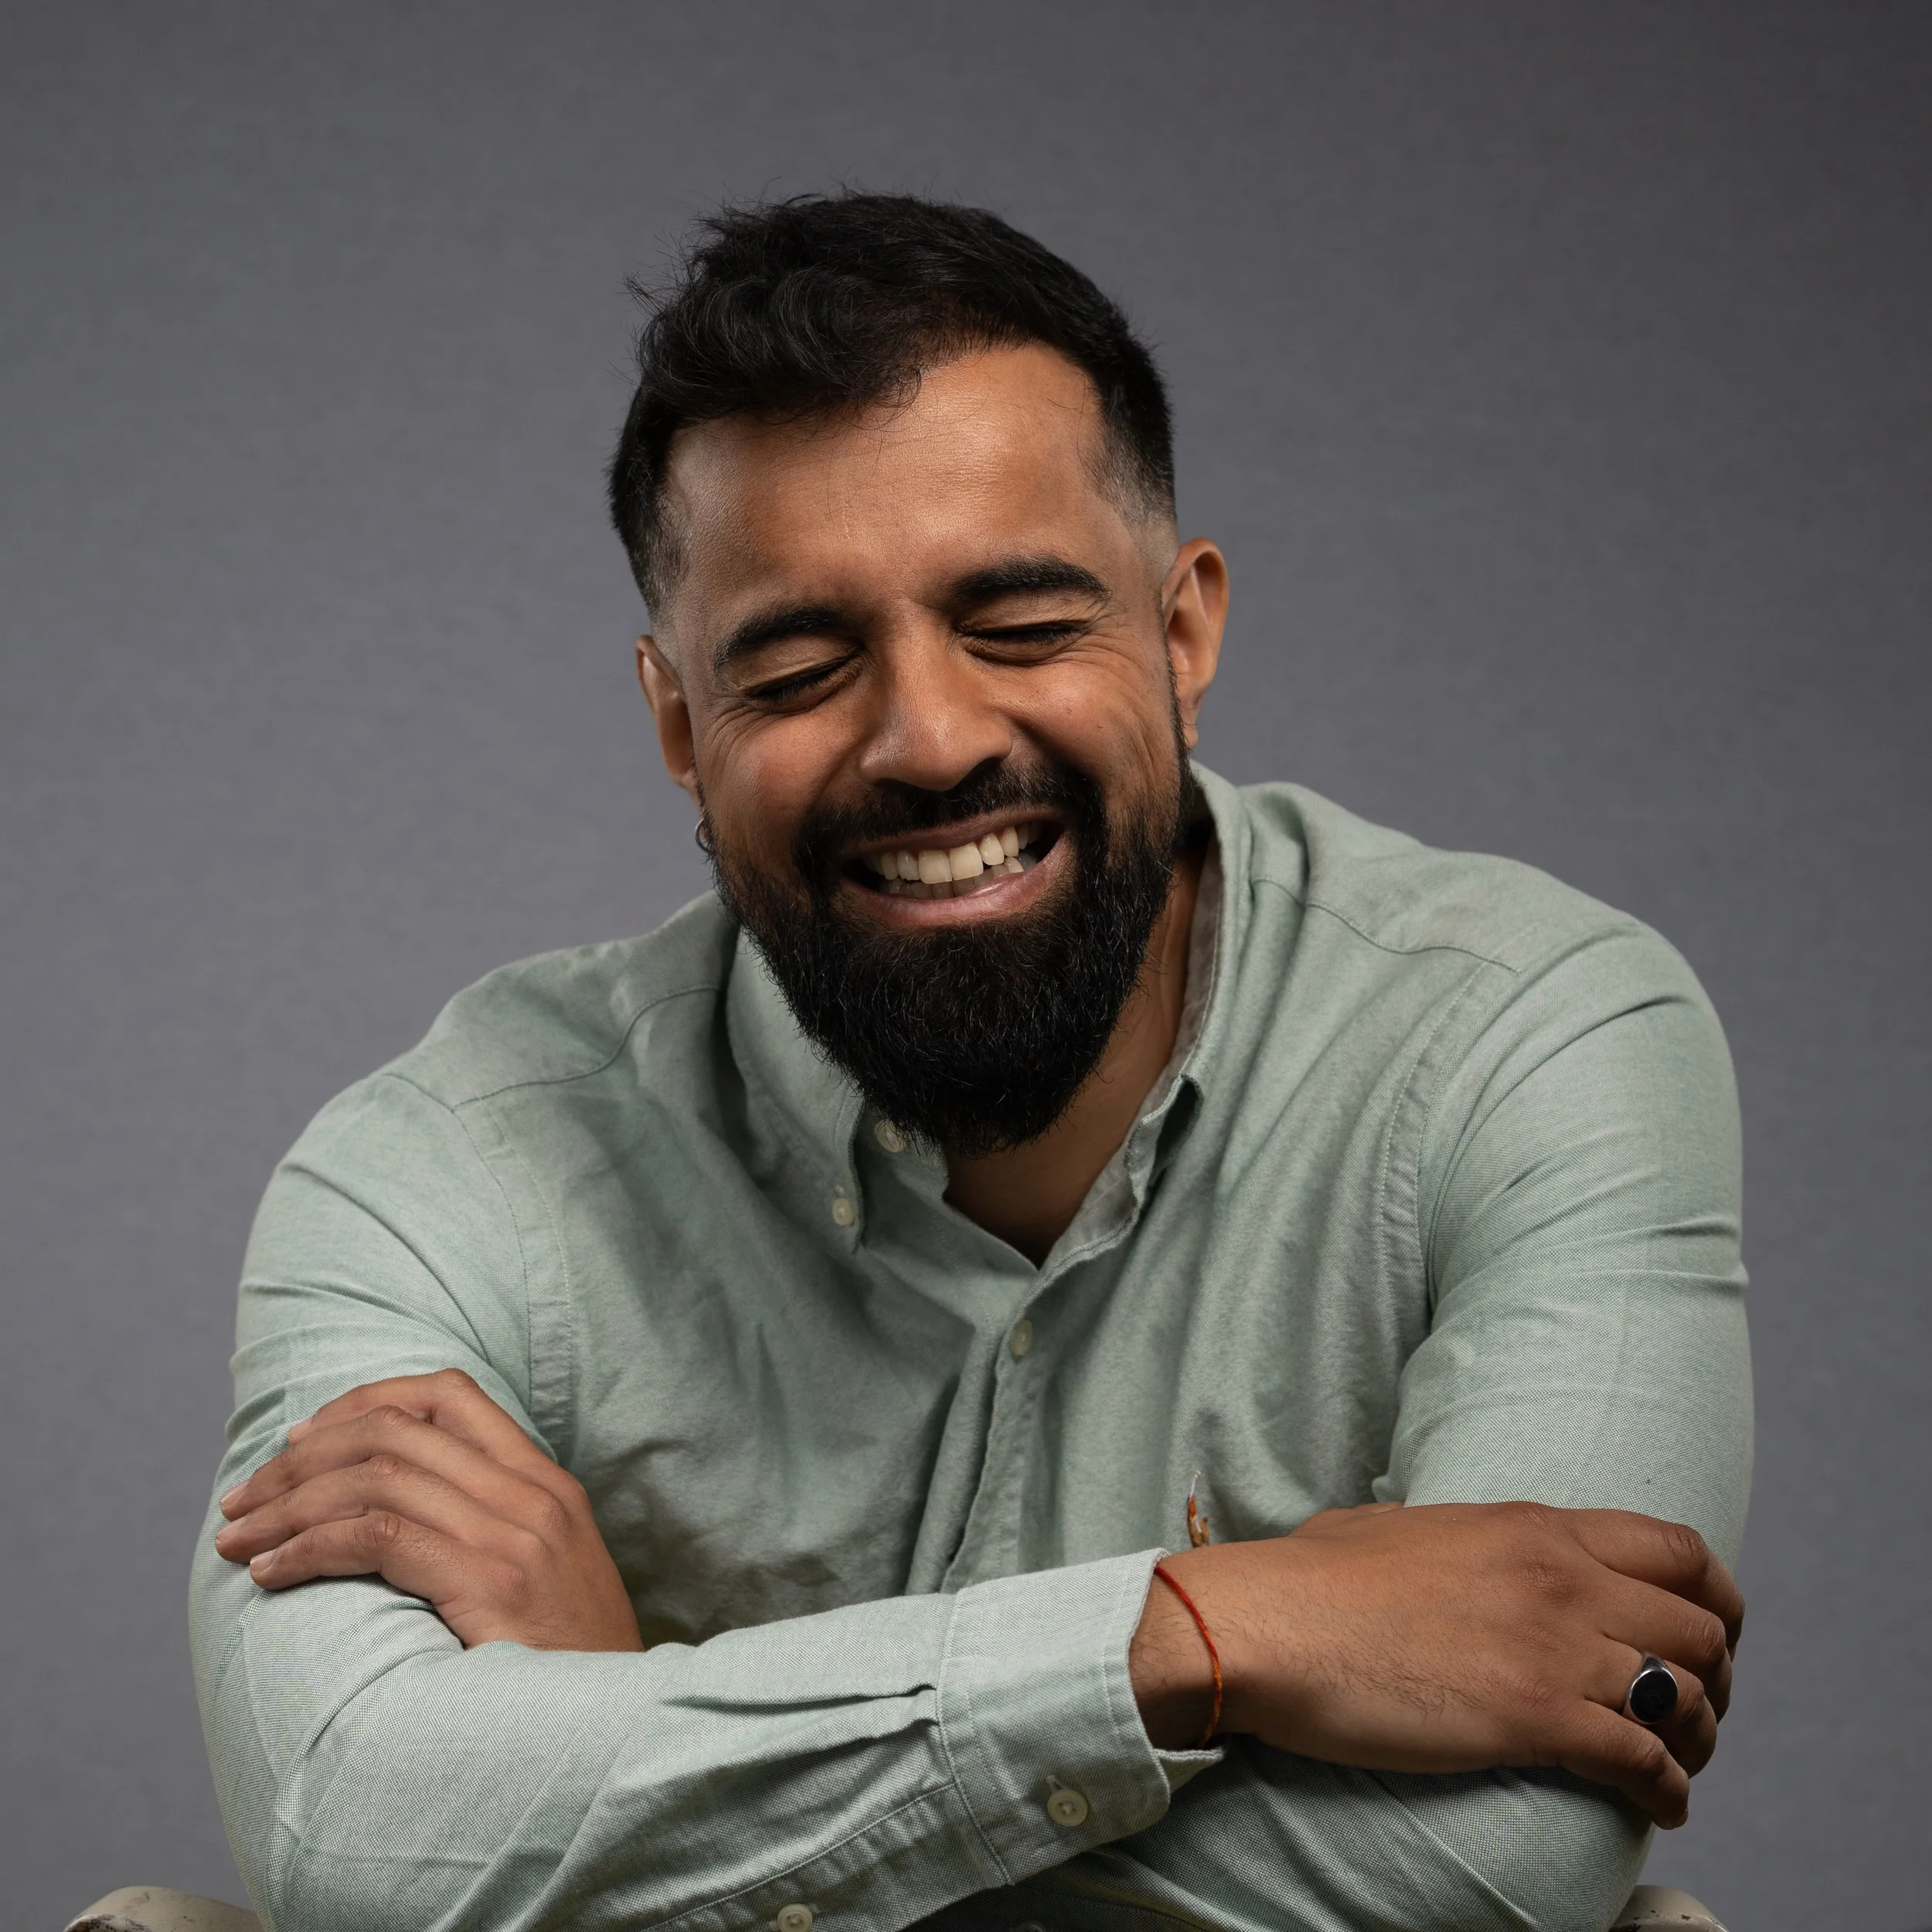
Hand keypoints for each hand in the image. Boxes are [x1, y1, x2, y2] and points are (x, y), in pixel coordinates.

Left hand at [214, 1368, 642, 1651]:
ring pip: (376, 1478)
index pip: (449, 1393)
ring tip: (239, 1540)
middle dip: (301, 1459)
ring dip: (289, 1506)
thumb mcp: (539, 1574)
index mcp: (544, 1481)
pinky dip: (311, 1548)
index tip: (302, 1437)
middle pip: (396, 1430)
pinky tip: (273, 1574)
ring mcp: (513, 1534)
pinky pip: (377, 1535)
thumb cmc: (563, 1667)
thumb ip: (484, 1528)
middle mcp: (531, 1494)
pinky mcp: (488, 1582)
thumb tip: (380, 1511)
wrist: (617, 1730)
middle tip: (243, 1498)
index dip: (364, 1401)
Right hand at [1131, 1501, 1741, 1828]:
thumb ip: (1457, 1537)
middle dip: (1718, 1676)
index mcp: (1533, 1527)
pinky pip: (1643, 1761)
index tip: (1715, 1629)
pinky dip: (1669, 1791)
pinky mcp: (1533, 1719)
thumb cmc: (1313, 1578)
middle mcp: (1561, 1580)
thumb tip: (1451, 1548)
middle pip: (1701, 1627)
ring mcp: (1553, 1649)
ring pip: (1686, 1696)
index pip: (1676, 1547)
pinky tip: (1662, 1808)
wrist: (1270, 1624)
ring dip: (1699, 1738)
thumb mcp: (1402, 1526)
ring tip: (1682, 1764)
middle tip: (1699, 1709)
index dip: (1716, 1595)